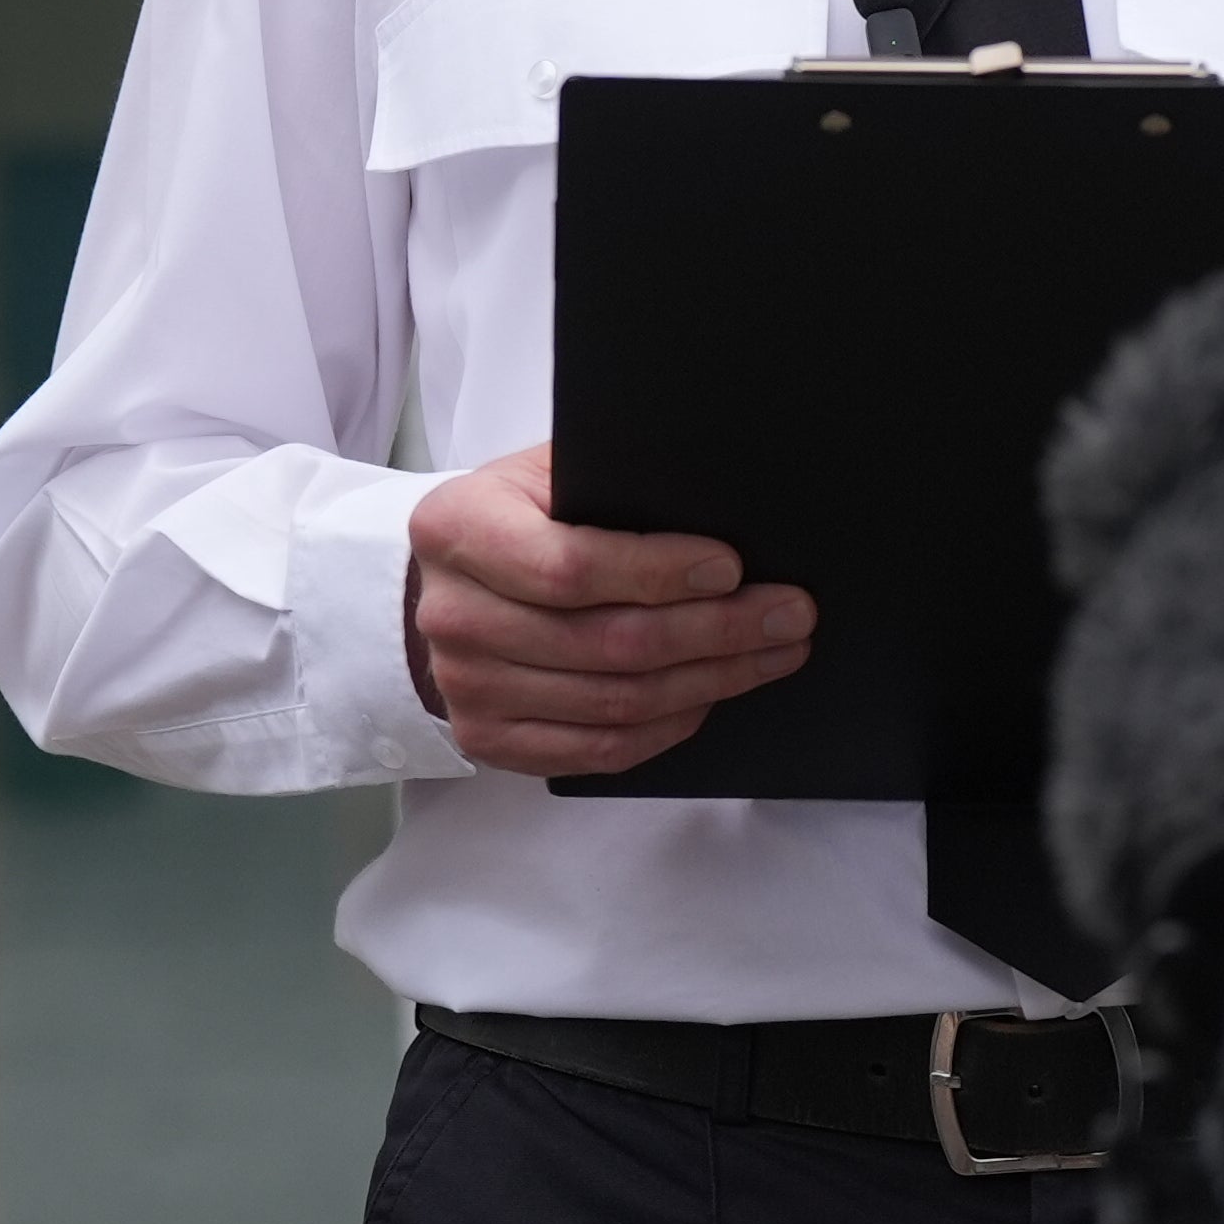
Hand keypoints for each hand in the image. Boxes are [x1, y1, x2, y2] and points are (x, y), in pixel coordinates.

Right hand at [404, 443, 814, 779]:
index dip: (657, 572)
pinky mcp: (488, 740)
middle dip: (715, 630)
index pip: (570, 567)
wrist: (435, 585)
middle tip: (788, 614)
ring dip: (710, 680)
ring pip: (615, 702)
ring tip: (772, 653)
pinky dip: (669, 726)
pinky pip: (599, 749)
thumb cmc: (511, 519)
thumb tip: (714, 503)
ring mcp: (467, 688)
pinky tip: (711, 695)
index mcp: (457, 529)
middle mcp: (453, 616)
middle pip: (607, 642)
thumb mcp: (540, 474)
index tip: (730, 566)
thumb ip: (606, 483)